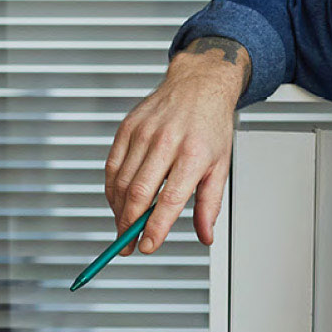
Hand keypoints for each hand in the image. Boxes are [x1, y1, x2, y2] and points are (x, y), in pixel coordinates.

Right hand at [103, 38, 250, 252]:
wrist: (199, 84)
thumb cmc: (211, 125)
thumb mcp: (220, 165)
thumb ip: (209, 205)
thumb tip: (205, 237)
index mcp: (194, 154)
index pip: (170, 199)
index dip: (156, 227)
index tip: (148, 246)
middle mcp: (167, 142)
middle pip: (139, 193)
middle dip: (129, 226)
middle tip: (128, 246)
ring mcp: (144, 132)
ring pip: (122, 182)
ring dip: (119, 211)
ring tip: (123, 228)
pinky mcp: (128, 127)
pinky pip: (112, 165)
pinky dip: (111, 189)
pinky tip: (117, 202)